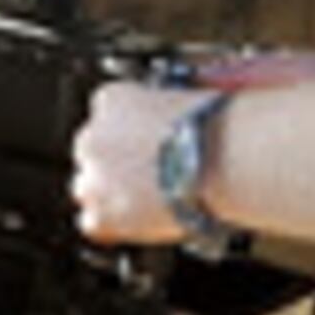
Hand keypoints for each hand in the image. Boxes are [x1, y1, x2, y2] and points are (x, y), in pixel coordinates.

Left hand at [69, 51, 314, 242]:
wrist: (226, 160)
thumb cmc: (219, 125)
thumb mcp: (192, 91)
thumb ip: (175, 96)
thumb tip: (194, 87)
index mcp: (111, 99)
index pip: (105, 115)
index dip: (129, 132)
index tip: (149, 142)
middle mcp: (93, 137)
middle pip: (93, 152)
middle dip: (116, 163)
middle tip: (153, 173)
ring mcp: (94, 177)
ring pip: (88, 188)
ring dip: (113, 193)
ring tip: (149, 199)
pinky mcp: (102, 215)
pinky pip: (94, 223)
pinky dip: (114, 226)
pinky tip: (138, 221)